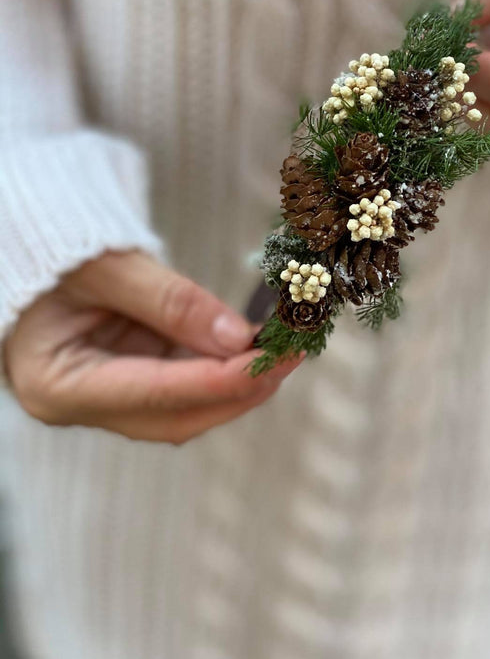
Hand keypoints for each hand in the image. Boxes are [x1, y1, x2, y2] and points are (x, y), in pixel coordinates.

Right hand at [3, 250, 301, 444]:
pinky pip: (186, 379)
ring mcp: (108, 393)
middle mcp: (82, 403)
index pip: (153, 395)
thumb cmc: (53, 248)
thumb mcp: (107, 265)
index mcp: (58, 385)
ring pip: (187, 405)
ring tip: (286, 346)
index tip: (270, 360)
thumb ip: (171, 302)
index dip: (218, 381)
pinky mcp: (130, 374)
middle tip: (292, 355)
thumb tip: (237, 337)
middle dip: (238, 390)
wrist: (27, 240)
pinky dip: (223, 363)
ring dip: (239, 380)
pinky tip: (257, 343)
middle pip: (175, 417)